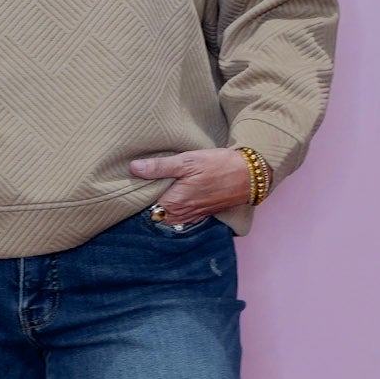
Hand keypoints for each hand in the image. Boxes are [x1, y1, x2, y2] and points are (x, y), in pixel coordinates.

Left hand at [127, 146, 258, 225]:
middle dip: (146, 204)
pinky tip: (171, 197)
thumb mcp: (187, 161)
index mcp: (173, 202)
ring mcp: (191, 217)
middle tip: (138, 188)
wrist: (248, 175)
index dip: (137, 196)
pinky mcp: (199, 215)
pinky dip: (172, 210)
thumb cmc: (218, 165)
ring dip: (159, 207)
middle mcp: (180, 214)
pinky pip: (178, 217)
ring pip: (166, 217)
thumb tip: (134, 168)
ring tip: (152, 192)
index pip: (144, 206)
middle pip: (154, 214)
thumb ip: (159, 167)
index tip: (131, 186)